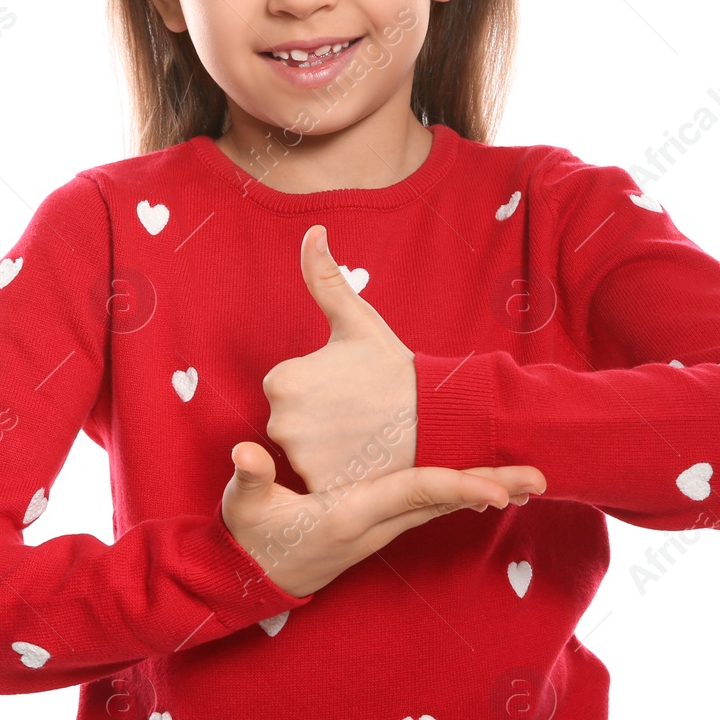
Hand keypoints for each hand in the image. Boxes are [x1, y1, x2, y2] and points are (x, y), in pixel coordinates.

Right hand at [220, 442, 546, 598]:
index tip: (496, 489)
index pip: (410, 494)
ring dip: (486, 490)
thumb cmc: (249, 536)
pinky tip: (489, 483)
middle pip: (443, 501)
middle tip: (539, 477)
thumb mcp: (244, 506)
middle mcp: (375, 524)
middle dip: (492, 488)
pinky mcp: (382, 522)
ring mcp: (382, 526)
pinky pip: (431, 504)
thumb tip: (244, 451)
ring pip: (443, 503)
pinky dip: (463, 491)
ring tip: (528, 477)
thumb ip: (249, 478)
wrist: (254, 579)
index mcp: (348, 515)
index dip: (453, 487)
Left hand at [263, 224, 419, 494]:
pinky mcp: (322, 489)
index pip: (288, 388)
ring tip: (365, 435)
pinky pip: (319, 483)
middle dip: (321, 421)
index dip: (321, 389)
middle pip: (293, 423)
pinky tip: (363, 462)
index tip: (349, 388)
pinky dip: (337, 476)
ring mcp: (301, 458)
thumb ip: (323, 277)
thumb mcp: (357, 318)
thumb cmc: (395, 367)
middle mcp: (280, 420)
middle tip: (360, 412)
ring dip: (329, 449)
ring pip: (306, 454)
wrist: (439, 417)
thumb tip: (312, 231)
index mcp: (281, 379)